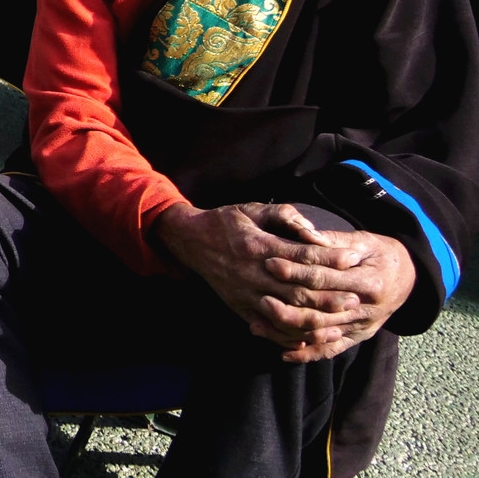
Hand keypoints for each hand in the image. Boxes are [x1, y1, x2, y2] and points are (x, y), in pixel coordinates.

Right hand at [153, 203, 376, 356]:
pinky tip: (310, 338)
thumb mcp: (254, 209)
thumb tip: (315, 233)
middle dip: (329, 296)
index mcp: (258, 245)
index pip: (302, 255)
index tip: (355, 258)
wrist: (191, 241)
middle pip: (297, 290)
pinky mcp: (240, 307)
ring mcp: (245, 293)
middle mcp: (252, 273)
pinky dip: (289, 336)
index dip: (330, 258)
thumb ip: (286, 217)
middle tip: (356, 298)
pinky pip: (268, 327)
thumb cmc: (227, 221)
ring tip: (340, 322)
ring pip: (286, 313)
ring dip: (315, 320)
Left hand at [261, 227, 415, 363]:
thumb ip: (332, 241)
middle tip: (258, 296)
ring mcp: (363, 326)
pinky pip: (331, 350)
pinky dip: (307, 354)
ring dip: (288, 331)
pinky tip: (283, 353)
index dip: (296, 271)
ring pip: (321, 333)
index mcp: (369, 281)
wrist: (408, 277)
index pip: (325, 278)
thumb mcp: (362, 241)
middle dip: (287, 303)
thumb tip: (303, 234)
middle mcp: (367, 309)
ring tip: (258, 325)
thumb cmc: (379, 253)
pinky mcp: (358, 338)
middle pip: (320, 309)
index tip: (269, 262)